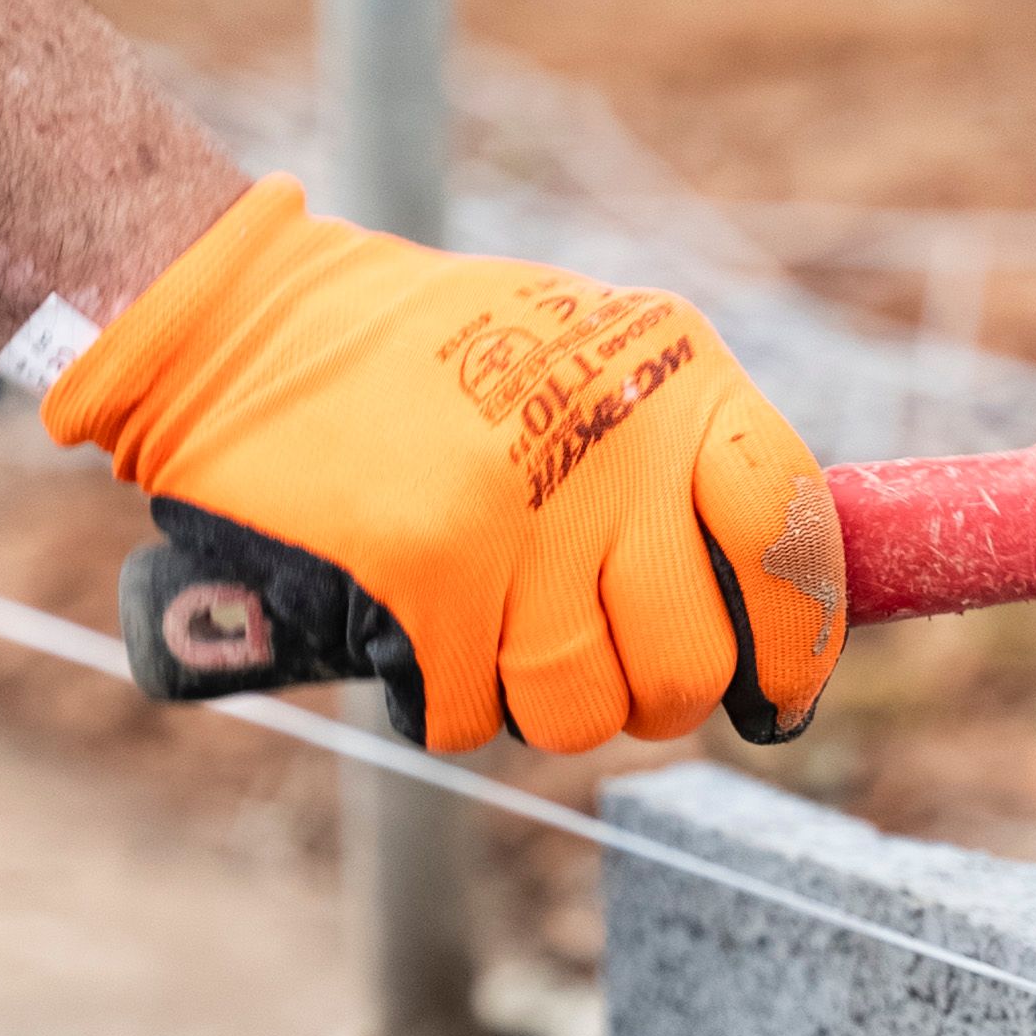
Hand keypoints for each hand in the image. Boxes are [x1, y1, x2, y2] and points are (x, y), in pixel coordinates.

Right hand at [45, 178, 846, 754]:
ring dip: (534, 703)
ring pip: (581, 713)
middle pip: (688, 663)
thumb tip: (782, 601)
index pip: (789, 531)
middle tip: (595, 667)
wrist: (238, 319)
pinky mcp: (425, 577)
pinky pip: (470, 716)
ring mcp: (517, 515)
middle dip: (647, 696)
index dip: (798, 638)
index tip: (778, 693)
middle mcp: (608, 443)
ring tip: (484, 628)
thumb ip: (676, 456)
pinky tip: (409, 627)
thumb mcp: (583, 352)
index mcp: (668, 372)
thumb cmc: (417, 356)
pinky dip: (439, 698)